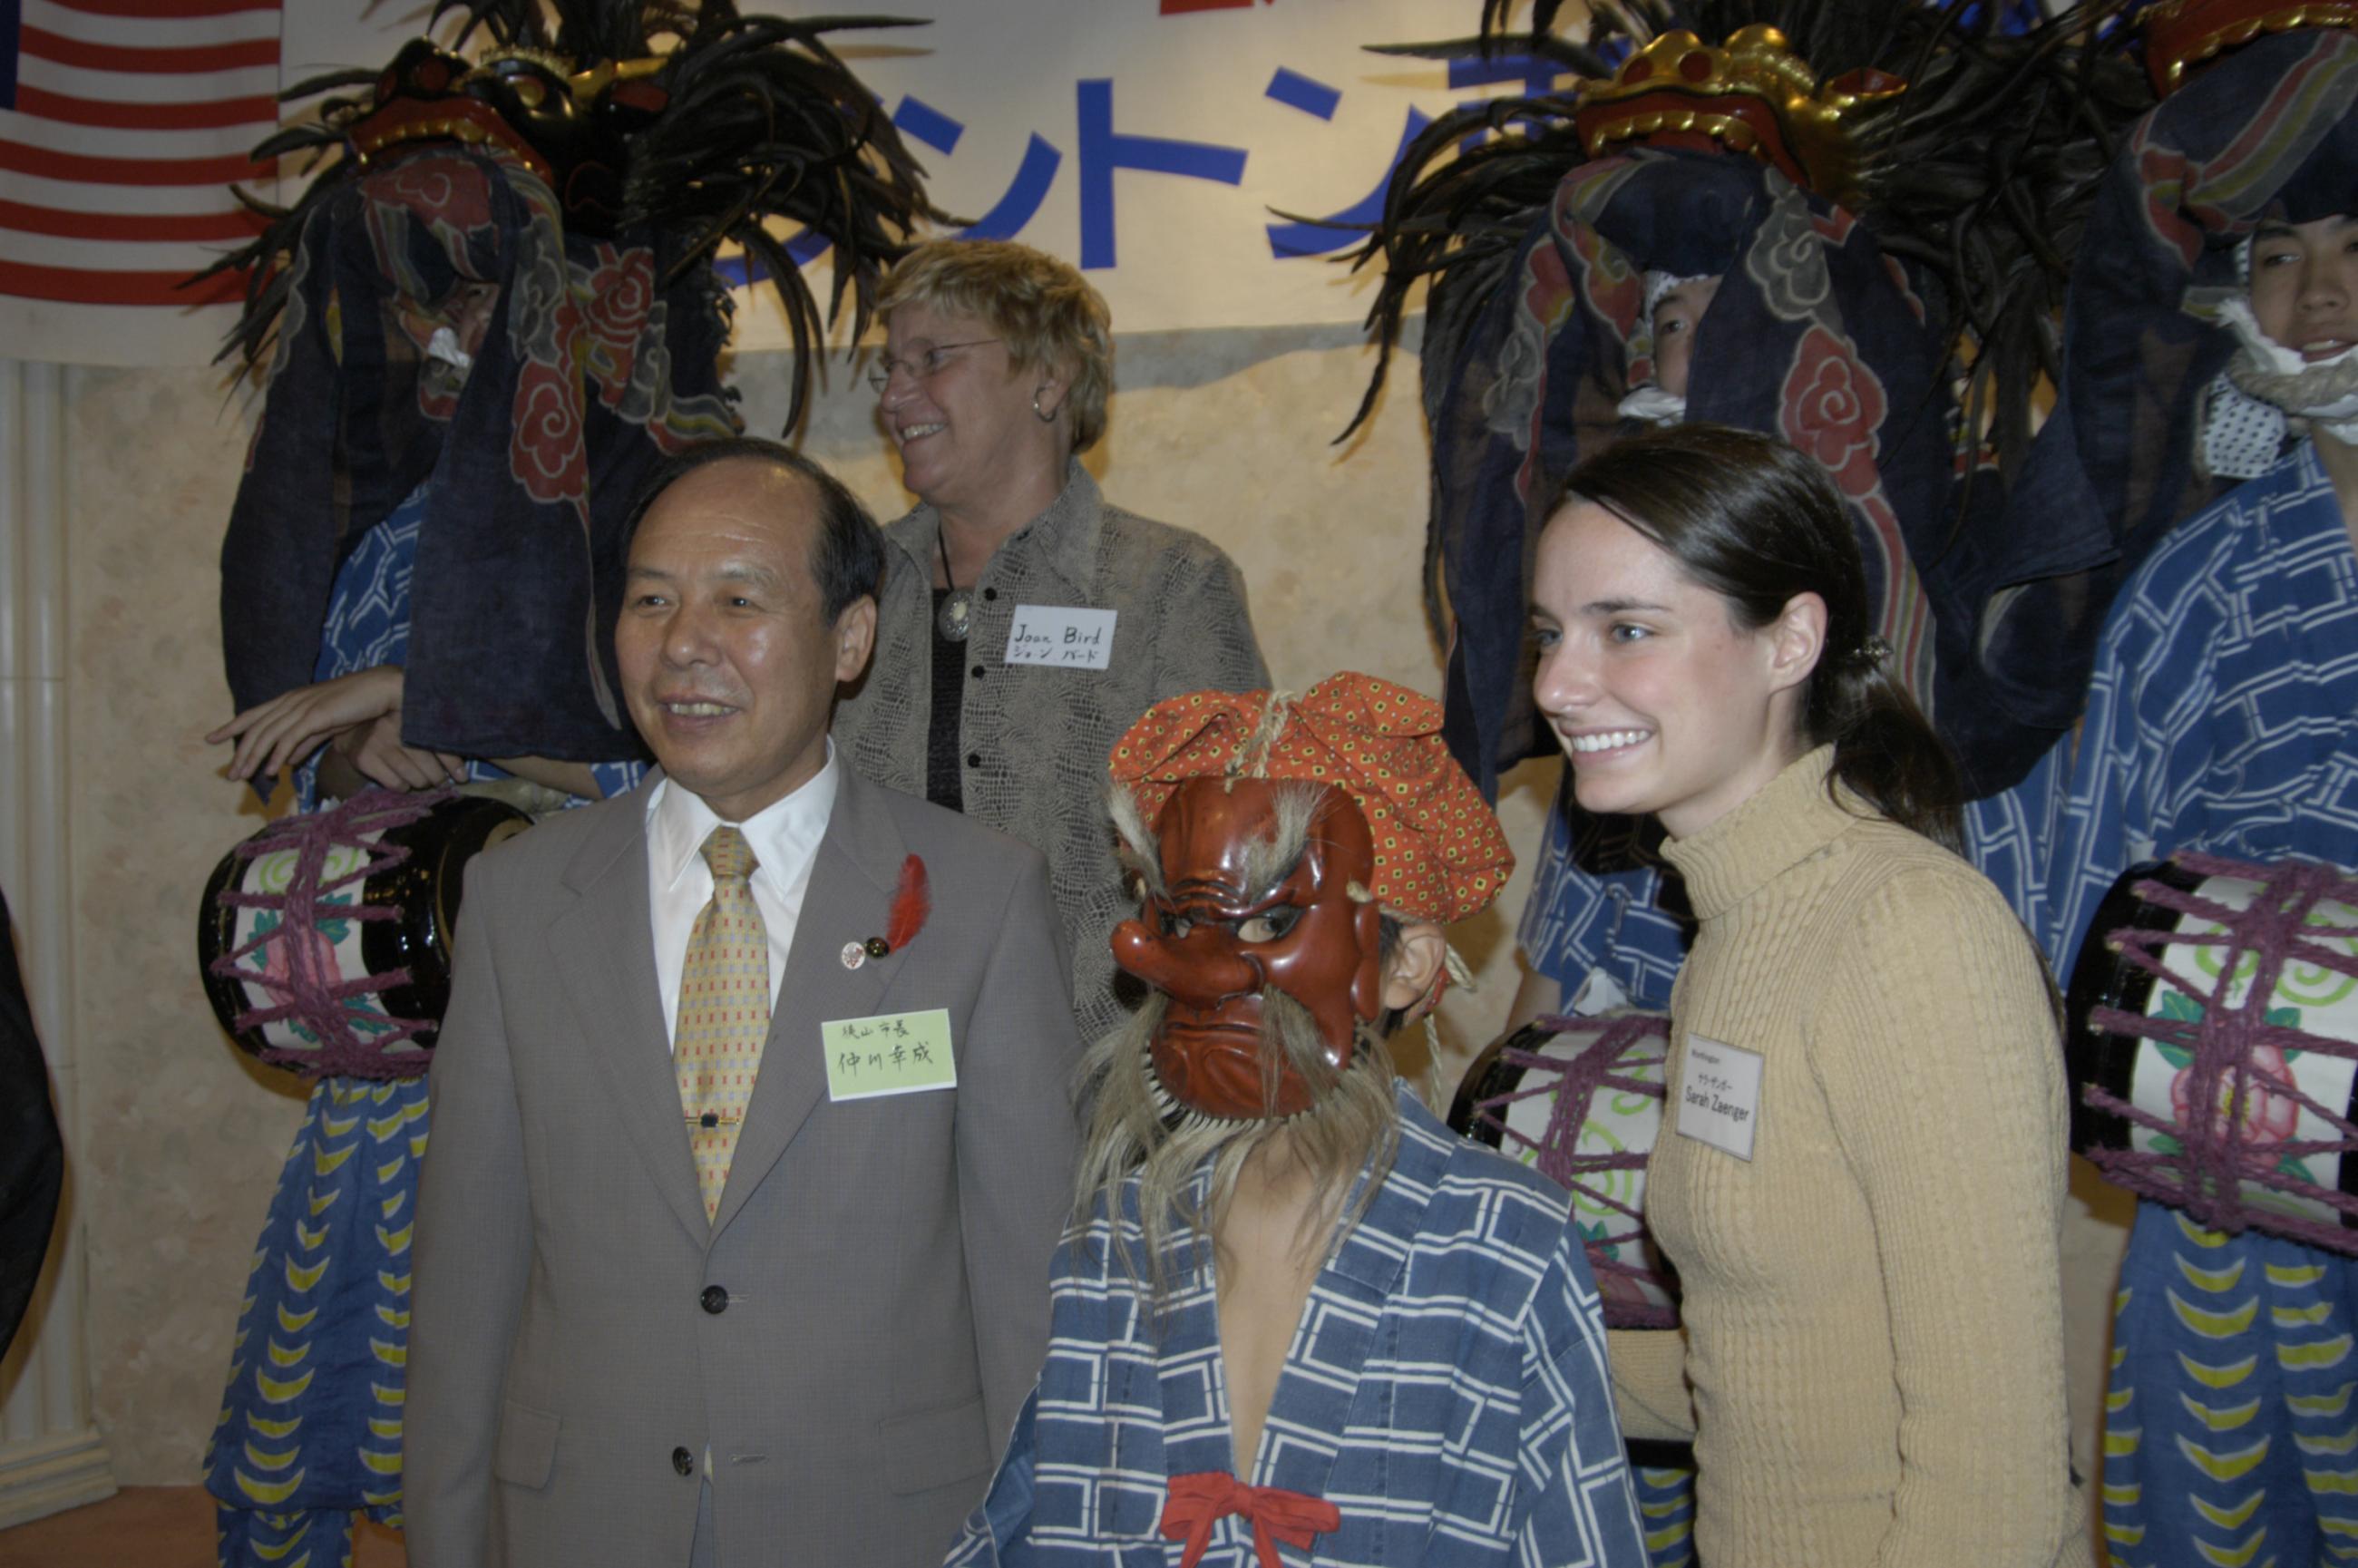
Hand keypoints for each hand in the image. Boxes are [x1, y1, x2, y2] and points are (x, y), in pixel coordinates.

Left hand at [208, 666, 413, 782]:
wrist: (381, 690)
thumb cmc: (357, 706)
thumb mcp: (325, 725)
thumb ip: (304, 741)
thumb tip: (285, 760)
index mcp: (291, 700)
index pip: (253, 714)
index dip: (231, 727)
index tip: (211, 739)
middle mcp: (290, 701)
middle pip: (256, 729)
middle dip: (241, 752)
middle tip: (230, 774)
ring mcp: (301, 707)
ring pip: (268, 735)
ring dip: (254, 758)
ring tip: (244, 777)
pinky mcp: (315, 715)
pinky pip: (290, 738)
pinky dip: (278, 755)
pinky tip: (272, 771)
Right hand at [327, 710, 467, 792]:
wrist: (350, 731)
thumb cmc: (392, 728)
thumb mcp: (412, 724)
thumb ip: (436, 735)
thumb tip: (463, 768)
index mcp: (409, 714)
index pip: (439, 744)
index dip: (454, 764)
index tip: (462, 778)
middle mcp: (393, 726)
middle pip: (428, 765)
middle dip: (437, 778)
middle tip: (438, 780)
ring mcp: (377, 743)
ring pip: (414, 778)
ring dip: (422, 783)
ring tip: (423, 780)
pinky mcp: (364, 759)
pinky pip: (396, 784)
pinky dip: (403, 787)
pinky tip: (403, 780)